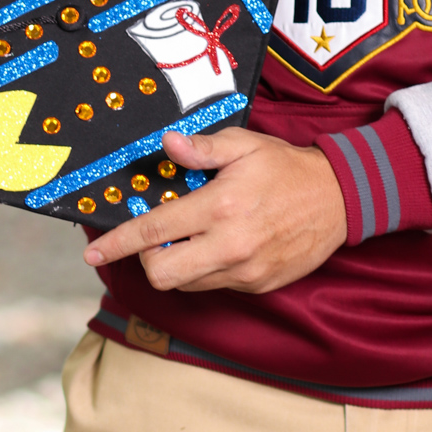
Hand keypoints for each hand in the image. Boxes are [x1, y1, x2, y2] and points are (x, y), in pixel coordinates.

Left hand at [83, 126, 346, 293]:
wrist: (338, 199)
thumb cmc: (286, 168)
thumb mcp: (244, 145)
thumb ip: (202, 149)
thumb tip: (167, 145)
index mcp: (219, 206)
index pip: (154, 231)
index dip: (118, 242)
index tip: (92, 250)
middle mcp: (228, 245)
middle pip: (161, 274)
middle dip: (147, 259)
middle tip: (157, 237)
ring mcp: (243, 270)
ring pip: (185, 284)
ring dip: (176, 265)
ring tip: (193, 236)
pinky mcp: (256, 285)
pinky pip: (213, 286)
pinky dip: (204, 270)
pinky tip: (219, 245)